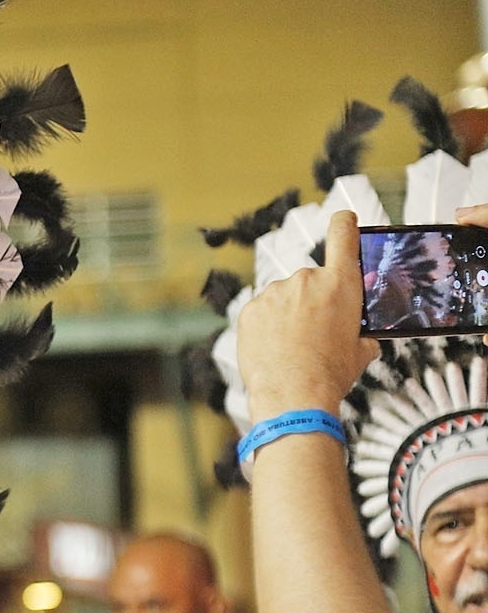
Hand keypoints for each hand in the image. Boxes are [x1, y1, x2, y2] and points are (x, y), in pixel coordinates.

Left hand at [236, 209, 378, 419]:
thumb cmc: (330, 373)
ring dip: (286, 315)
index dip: (343, 223)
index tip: (342, 217)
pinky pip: (260, 312)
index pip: (343, 235)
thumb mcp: (361, 350)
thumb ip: (360, 331)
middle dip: (311, 301)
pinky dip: (265, 326)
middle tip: (312, 333)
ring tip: (291, 346)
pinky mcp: (250, 309)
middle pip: (310, 282)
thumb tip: (361, 336)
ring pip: (282, 299)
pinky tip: (272, 348)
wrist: (294, 395)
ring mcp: (274, 293)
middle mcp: (306, 279)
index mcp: (341, 283)